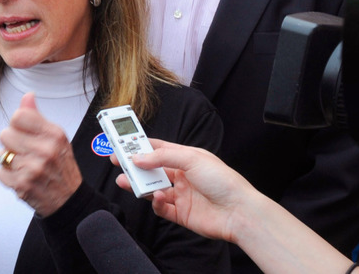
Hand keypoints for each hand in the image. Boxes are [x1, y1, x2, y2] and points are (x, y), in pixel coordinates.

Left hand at [0, 92, 82, 216]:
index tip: (24, 133)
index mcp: (54, 134)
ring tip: (24, 165)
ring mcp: (33, 168)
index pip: (18, 116)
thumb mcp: (56, 138)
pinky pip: (0, 173)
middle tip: (25, 152)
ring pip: (1, 154)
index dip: (17, 124)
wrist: (69, 199)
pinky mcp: (22, 185)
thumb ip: (37, 117)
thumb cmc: (61, 166)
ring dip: (9, 161)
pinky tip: (22, 177)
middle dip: (12, 143)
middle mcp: (45, 150)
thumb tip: (28, 96)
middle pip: (5, 134)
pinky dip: (8, 176)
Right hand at [112, 139, 255, 242]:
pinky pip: (162, 208)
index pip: (159, 149)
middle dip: (135, 166)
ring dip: (139, 185)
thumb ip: (162, 157)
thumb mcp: (191, 158)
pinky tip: (158, 199)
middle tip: (118, 163)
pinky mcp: (181, 214)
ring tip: (125, 182)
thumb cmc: (223, 181)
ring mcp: (182, 195)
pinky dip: (156, 203)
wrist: (239, 212)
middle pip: (152, 170)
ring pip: (153, 189)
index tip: (123, 144)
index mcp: (187, 158)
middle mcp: (183, 176)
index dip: (141, 146)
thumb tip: (139, 158)